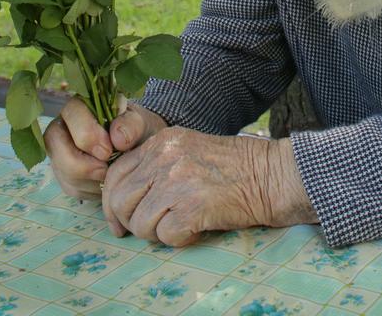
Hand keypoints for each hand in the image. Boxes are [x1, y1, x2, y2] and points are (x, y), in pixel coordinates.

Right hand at [45, 97, 167, 200]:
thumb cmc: (135, 130)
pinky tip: (106, 182)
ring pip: (63, 169)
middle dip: (82, 163)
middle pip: (55, 144)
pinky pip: (72, 186)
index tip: (108, 151)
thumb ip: (131, 125)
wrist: (137, 148)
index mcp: (80, 106)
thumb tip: (117, 137)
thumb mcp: (139, 123)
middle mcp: (63, 126)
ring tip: (111, 173)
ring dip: (90, 178)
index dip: (87, 134)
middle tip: (106, 169)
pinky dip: (92, 189)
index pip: (72, 114)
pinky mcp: (63, 174)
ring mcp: (59, 152)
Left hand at [103, 128, 315, 245]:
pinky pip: (165, 237)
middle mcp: (164, 158)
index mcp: (161, 141)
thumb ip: (155, 165)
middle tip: (149, 229)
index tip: (118, 222)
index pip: (115, 174)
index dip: (111, 203)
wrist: (270, 175)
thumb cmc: (232, 167)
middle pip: (120, 200)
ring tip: (181, 224)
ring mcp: (177, 181)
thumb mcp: (187, 150)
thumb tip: (122, 201)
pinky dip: (178, 240)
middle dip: (129, 222)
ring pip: (140, 223)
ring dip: (156, 233)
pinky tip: (195, 229)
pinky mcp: (192, 207)